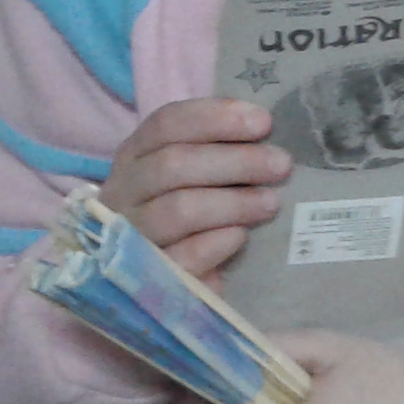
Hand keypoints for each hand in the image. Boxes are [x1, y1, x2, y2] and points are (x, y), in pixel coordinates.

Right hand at [99, 98, 289, 280]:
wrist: (143, 286)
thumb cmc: (179, 216)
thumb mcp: (186, 177)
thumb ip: (213, 151)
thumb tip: (264, 130)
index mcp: (134, 158)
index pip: (166, 124)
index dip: (215, 117)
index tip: (263, 122)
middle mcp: (122, 193)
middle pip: (173, 164)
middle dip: (235, 161)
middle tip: (280, 165)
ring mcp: (127, 239)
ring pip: (178, 210)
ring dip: (233, 203)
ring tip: (270, 203)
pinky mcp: (144, 281)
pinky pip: (181, 258)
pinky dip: (215, 243)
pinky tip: (240, 237)